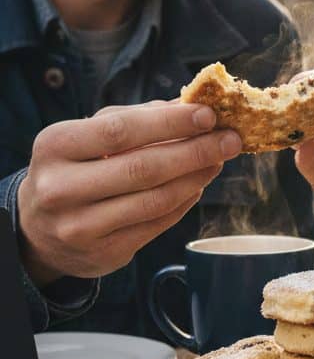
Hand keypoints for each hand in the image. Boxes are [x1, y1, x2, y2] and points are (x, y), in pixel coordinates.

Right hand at [17, 101, 241, 285]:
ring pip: (156, 199)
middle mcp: (61, 188)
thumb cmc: (76, 167)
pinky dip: (185, 201)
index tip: (209, 115)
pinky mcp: (104, 253)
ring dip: (197, 177)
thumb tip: (193, 106)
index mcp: (57, 146)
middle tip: (230, 139)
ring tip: (218, 159)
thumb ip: (139, 118)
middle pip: (143, 167)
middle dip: (196, 151)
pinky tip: (198, 184)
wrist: (39, 228)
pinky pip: (158, 224)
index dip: (170, 123)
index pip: (122, 130)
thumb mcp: (91, 134)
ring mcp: (81, 226)